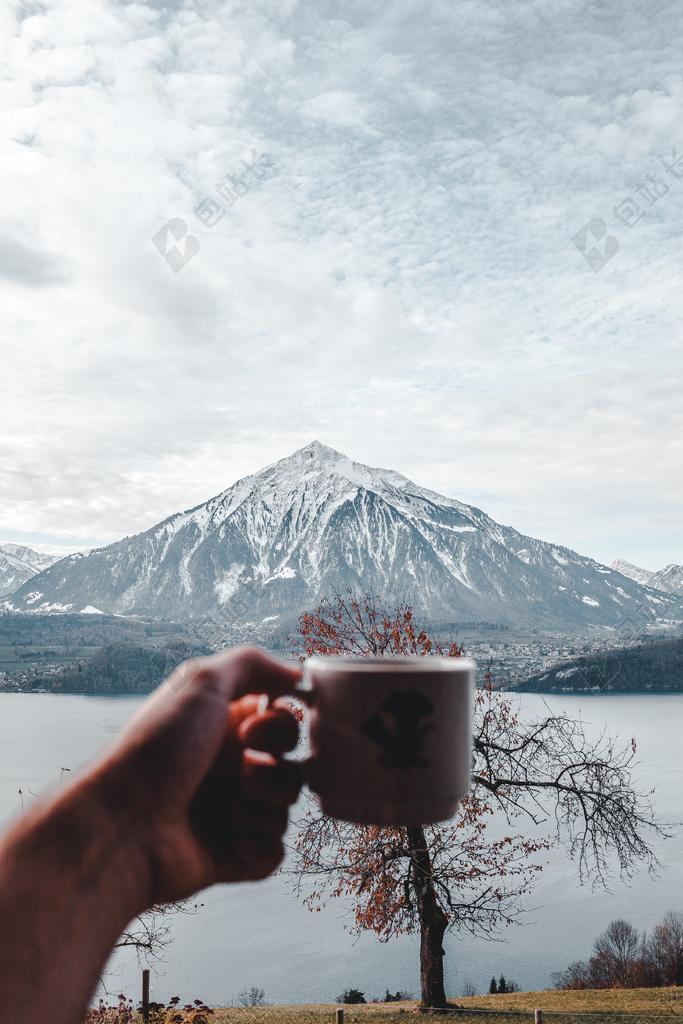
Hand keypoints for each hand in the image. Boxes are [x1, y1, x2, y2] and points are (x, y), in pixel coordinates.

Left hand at [89, 646, 302, 908]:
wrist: (121, 826)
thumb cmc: (155, 750)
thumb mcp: (199, 683)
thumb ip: (251, 663)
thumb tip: (296, 672)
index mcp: (223, 729)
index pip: (282, 722)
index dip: (279, 727)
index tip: (249, 733)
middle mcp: (228, 769)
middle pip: (291, 766)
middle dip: (275, 770)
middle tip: (240, 773)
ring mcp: (230, 813)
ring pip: (285, 809)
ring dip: (264, 807)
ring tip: (227, 811)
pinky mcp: (232, 855)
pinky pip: (274, 853)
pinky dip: (260, 847)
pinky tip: (231, 842)